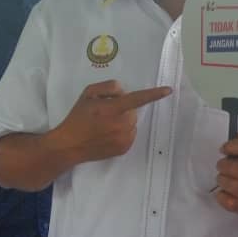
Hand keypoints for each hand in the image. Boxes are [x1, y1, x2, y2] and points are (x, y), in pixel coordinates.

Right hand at [53, 80, 171, 164]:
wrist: (69, 145)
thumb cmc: (77, 117)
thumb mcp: (88, 94)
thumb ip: (108, 87)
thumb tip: (123, 91)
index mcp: (111, 109)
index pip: (137, 99)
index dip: (153, 94)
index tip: (168, 90)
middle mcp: (120, 125)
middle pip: (133, 111)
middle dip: (124, 109)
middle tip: (106, 112)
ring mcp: (123, 139)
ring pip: (133, 124)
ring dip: (124, 121)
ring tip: (105, 124)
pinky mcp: (123, 149)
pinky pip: (130, 135)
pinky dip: (123, 132)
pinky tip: (107, 134)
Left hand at [214, 136, 237, 213]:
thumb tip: (236, 133)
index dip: (232, 146)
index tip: (224, 149)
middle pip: (234, 167)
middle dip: (223, 166)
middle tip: (222, 167)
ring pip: (230, 184)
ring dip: (222, 180)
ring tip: (224, 180)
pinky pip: (227, 201)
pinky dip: (221, 196)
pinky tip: (224, 192)